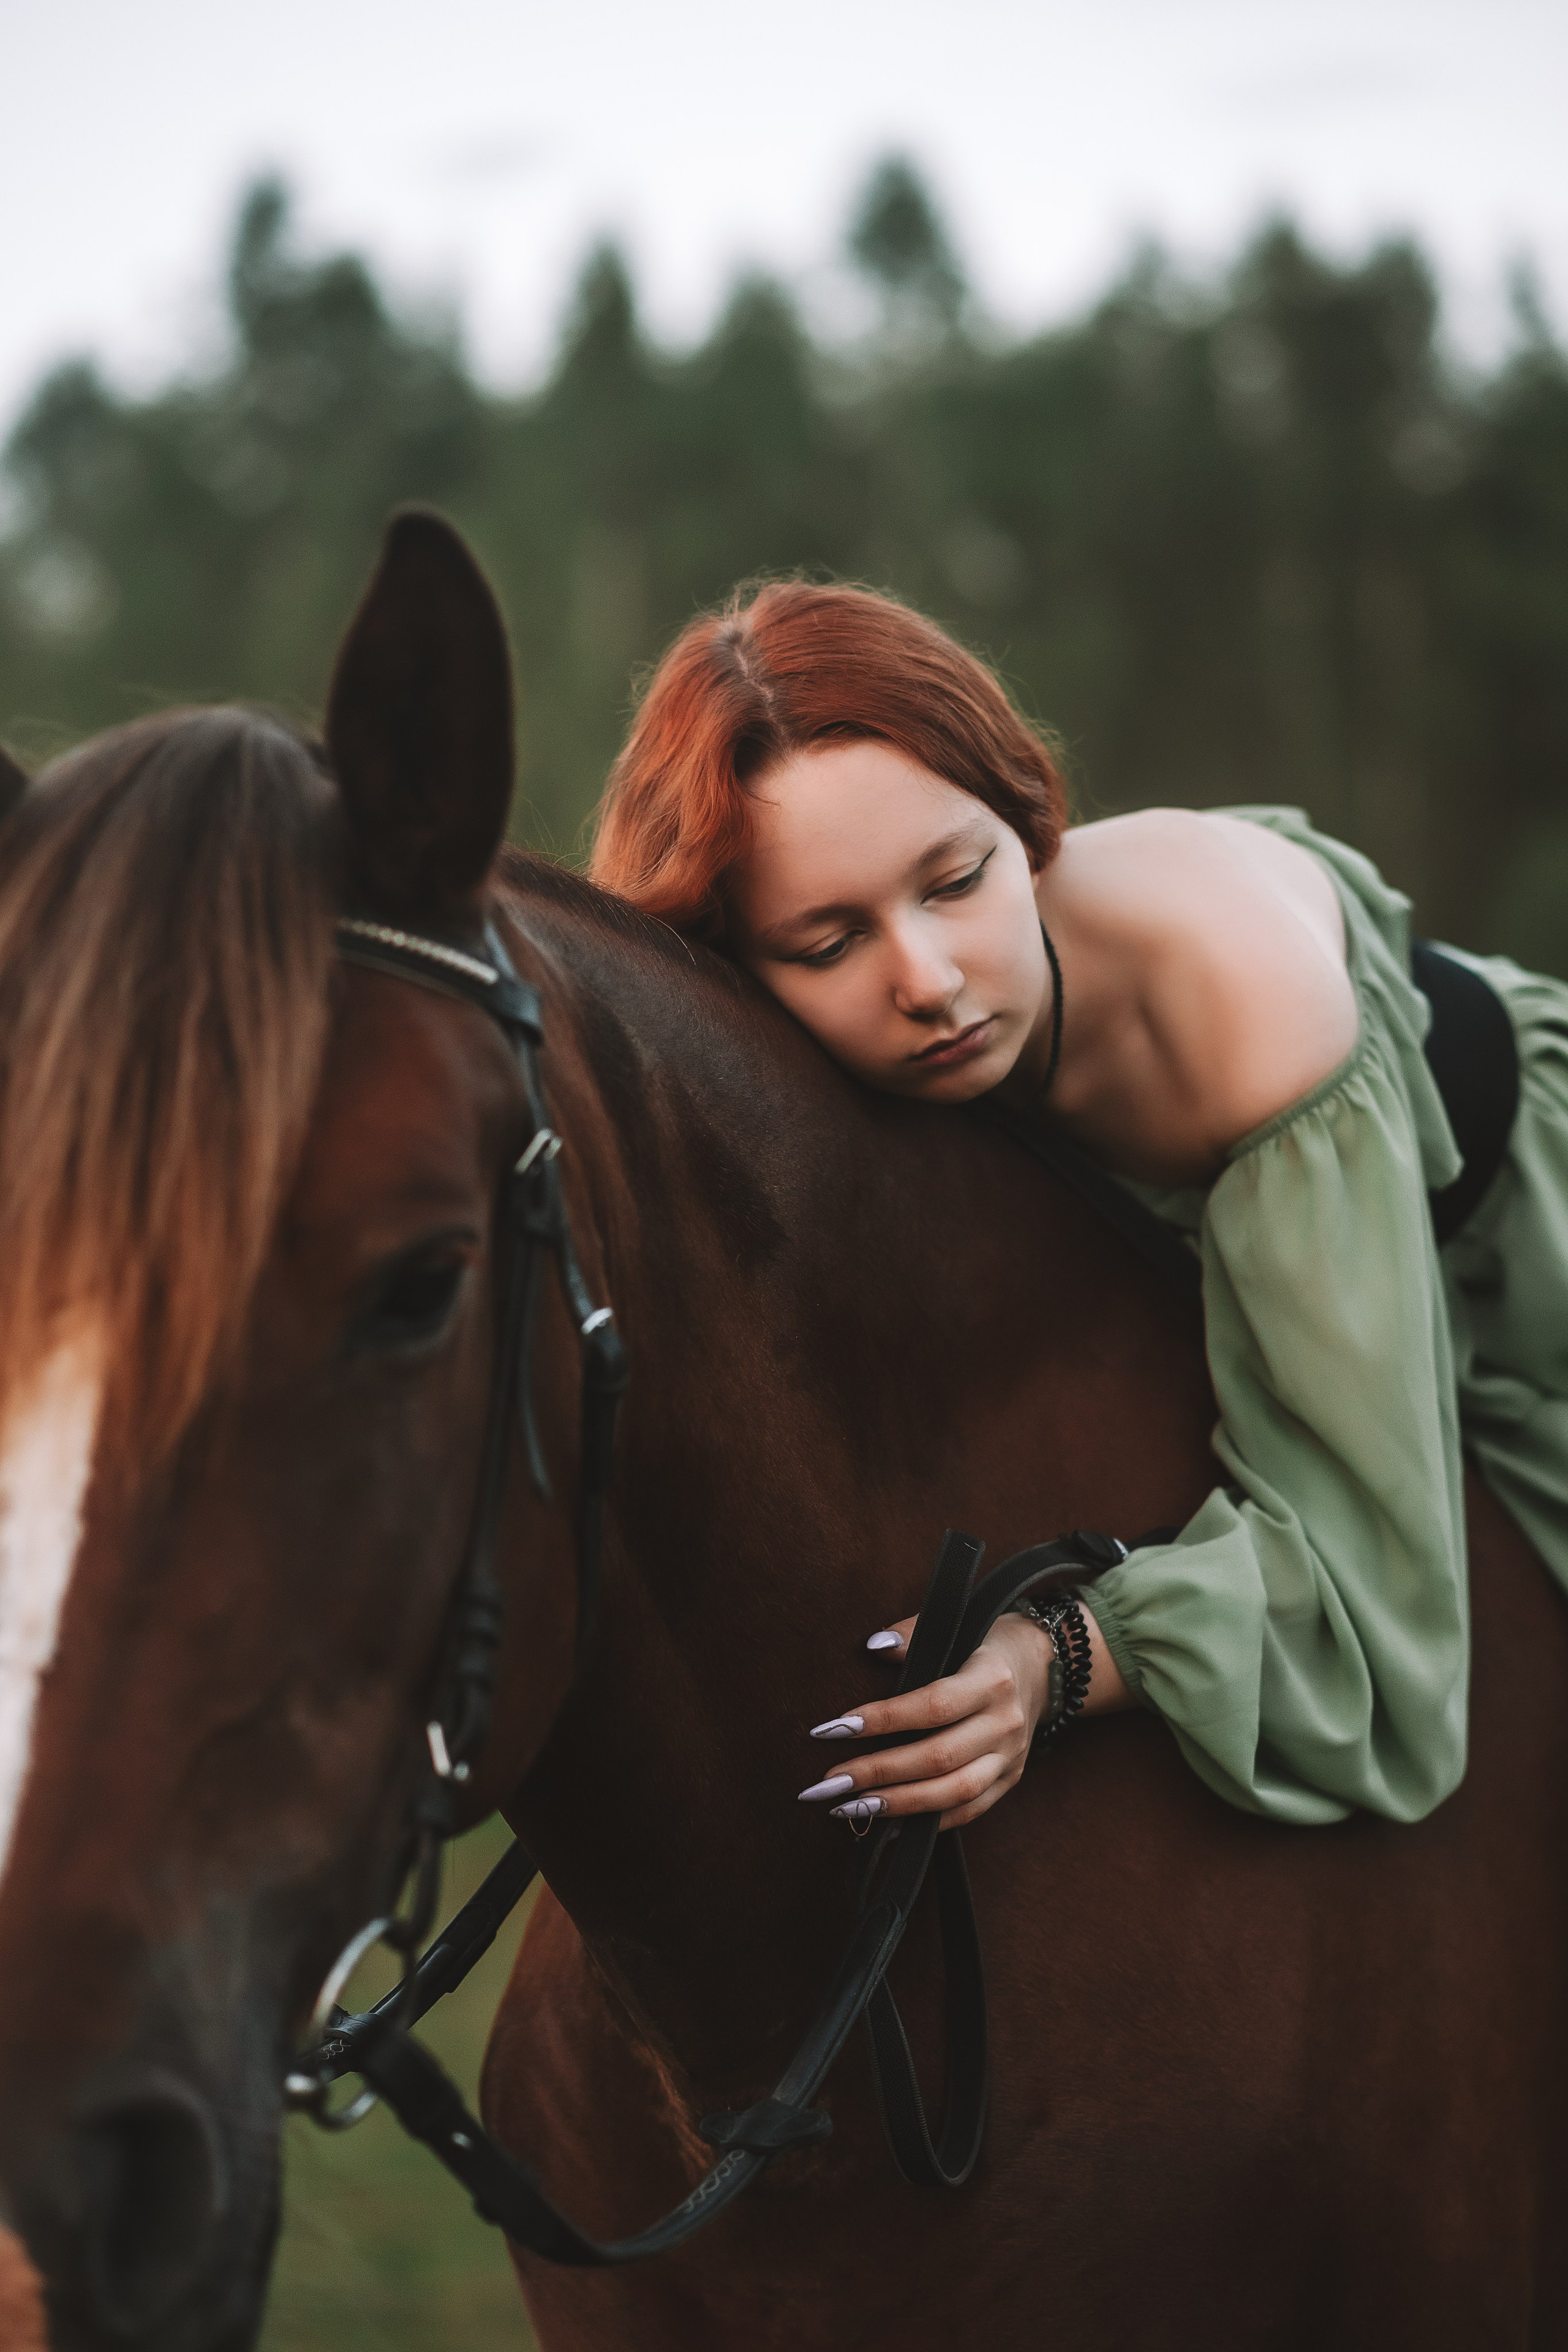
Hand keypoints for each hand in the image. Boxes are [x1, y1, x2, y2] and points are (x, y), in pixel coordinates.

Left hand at [797, 1612, 1055, 1831]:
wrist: (1041, 1663)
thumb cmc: (983, 1640)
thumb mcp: (957, 1624)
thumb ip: (913, 1634)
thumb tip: (873, 1646)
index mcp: (992, 1679)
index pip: (933, 1706)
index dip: (884, 1719)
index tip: (835, 1729)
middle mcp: (1005, 1722)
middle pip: (939, 1756)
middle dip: (880, 1772)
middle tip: (829, 1782)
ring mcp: (1010, 1757)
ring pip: (954, 1792)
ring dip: (898, 1804)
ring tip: (851, 1809)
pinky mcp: (1009, 1780)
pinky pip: (968, 1810)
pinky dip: (927, 1821)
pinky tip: (888, 1823)